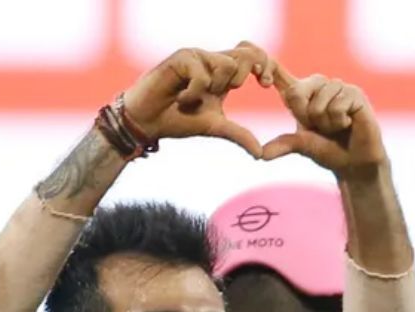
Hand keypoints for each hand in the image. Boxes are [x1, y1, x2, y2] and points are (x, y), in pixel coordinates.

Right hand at [120, 43, 273, 157]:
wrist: (147, 121)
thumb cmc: (178, 121)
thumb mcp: (215, 127)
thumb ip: (239, 135)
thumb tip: (261, 154)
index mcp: (223, 74)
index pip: (251, 57)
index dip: (264, 64)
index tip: (266, 83)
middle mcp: (212, 61)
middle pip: (245, 53)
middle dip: (246, 73)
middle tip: (233, 89)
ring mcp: (197, 57)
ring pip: (226, 64)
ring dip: (214, 88)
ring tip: (194, 100)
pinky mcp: (182, 57)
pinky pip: (202, 75)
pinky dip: (194, 94)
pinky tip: (180, 100)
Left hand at [259, 65, 387, 174]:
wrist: (354, 163)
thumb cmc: (328, 151)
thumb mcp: (302, 146)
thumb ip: (283, 145)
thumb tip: (261, 155)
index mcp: (301, 93)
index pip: (279, 74)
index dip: (267, 68)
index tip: (259, 76)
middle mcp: (318, 85)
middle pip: (296, 92)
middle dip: (305, 117)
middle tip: (319, 127)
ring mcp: (337, 86)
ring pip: (318, 103)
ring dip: (325, 123)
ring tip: (336, 126)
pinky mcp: (354, 93)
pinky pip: (336, 106)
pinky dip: (338, 121)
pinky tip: (348, 123)